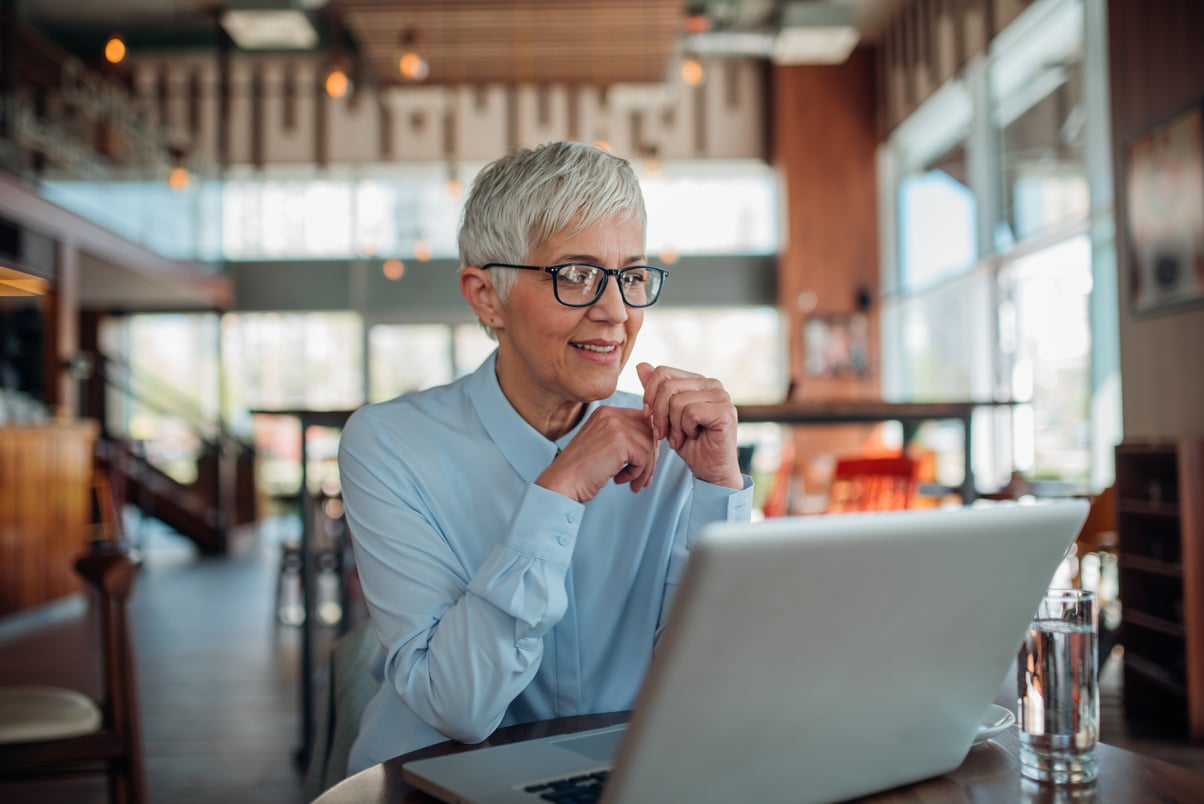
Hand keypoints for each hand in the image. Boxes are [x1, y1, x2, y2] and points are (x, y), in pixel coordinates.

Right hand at [536, 406, 657, 501]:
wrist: (562, 482)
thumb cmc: (581, 471)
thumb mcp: (603, 445)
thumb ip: (624, 438)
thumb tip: (655, 443)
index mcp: (606, 412)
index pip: (642, 421)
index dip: (646, 443)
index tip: (641, 463)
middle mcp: (611, 414)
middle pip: (649, 432)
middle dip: (650, 457)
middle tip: (642, 477)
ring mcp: (616, 425)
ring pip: (650, 446)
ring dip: (645, 469)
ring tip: (632, 482)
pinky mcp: (621, 441)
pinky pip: (645, 457)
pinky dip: (637, 473)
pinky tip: (620, 480)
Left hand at [637, 362, 741, 488]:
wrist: (709, 470)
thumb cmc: (689, 444)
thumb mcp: (665, 416)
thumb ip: (656, 391)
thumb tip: (641, 365)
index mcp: (697, 381)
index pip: (662, 372)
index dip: (649, 396)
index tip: (649, 417)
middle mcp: (712, 384)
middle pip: (667, 386)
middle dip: (659, 414)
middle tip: (663, 433)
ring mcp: (721, 396)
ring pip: (678, 401)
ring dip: (673, 426)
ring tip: (680, 437)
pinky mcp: (725, 411)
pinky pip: (691, 412)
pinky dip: (686, 429)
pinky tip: (694, 436)